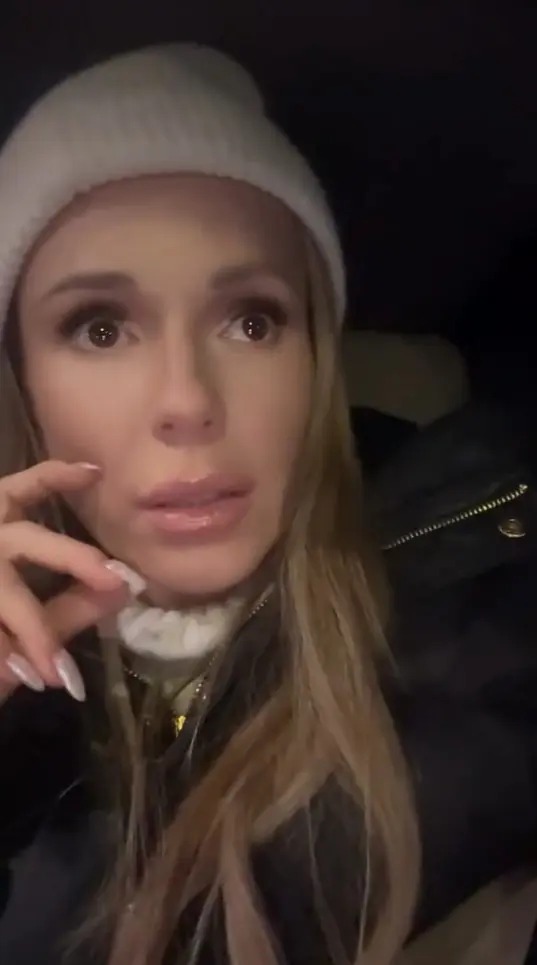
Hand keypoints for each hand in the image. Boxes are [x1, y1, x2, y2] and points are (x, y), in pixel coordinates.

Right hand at [0, 460, 128, 702]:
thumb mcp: (28, 628)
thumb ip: (69, 609)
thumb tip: (123, 589)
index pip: (20, 492)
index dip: (53, 478)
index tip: (94, 473)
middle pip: (23, 539)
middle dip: (70, 557)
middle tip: (113, 578)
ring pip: (4, 593)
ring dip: (32, 631)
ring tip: (56, 670)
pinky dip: (5, 655)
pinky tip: (28, 675)